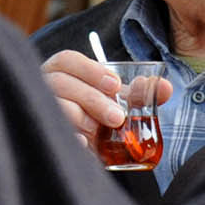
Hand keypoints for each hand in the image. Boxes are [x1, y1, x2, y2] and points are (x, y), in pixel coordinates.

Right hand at [42, 49, 171, 151]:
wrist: (74, 145)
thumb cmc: (92, 114)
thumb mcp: (112, 100)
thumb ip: (135, 93)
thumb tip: (165, 88)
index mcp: (61, 71)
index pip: (68, 60)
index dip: (91, 70)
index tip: (115, 85)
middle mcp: (44, 86)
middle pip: (62, 83)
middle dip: (93, 99)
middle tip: (117, 117)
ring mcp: (38, 109)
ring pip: (56, 106)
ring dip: (82, 118)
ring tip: (100, 131)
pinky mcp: (39, 132)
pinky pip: (50, 133)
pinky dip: (69, 137)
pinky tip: (83, 144)